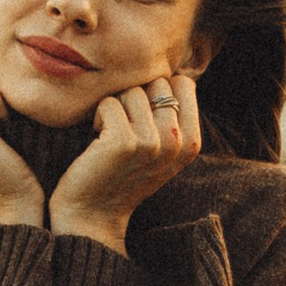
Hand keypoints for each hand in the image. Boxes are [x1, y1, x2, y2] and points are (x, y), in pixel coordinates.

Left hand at [48, 68, 200, 253]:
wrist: (94, 215)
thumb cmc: (123, 174)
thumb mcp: (160, 148)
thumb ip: (172, 115)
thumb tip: (170, 71)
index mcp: (192, 141)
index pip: (183, 83)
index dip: (157, 90)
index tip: (144, 115)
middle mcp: (177, 141)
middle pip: (157, 81)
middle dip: (135, 96)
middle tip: (125, 125)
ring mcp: (152, 142)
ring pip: (131, 90)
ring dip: (114, 107)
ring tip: (111, 133)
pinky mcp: (124, 142)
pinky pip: (108, 102)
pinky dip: (98, 116)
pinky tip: (98, 140)